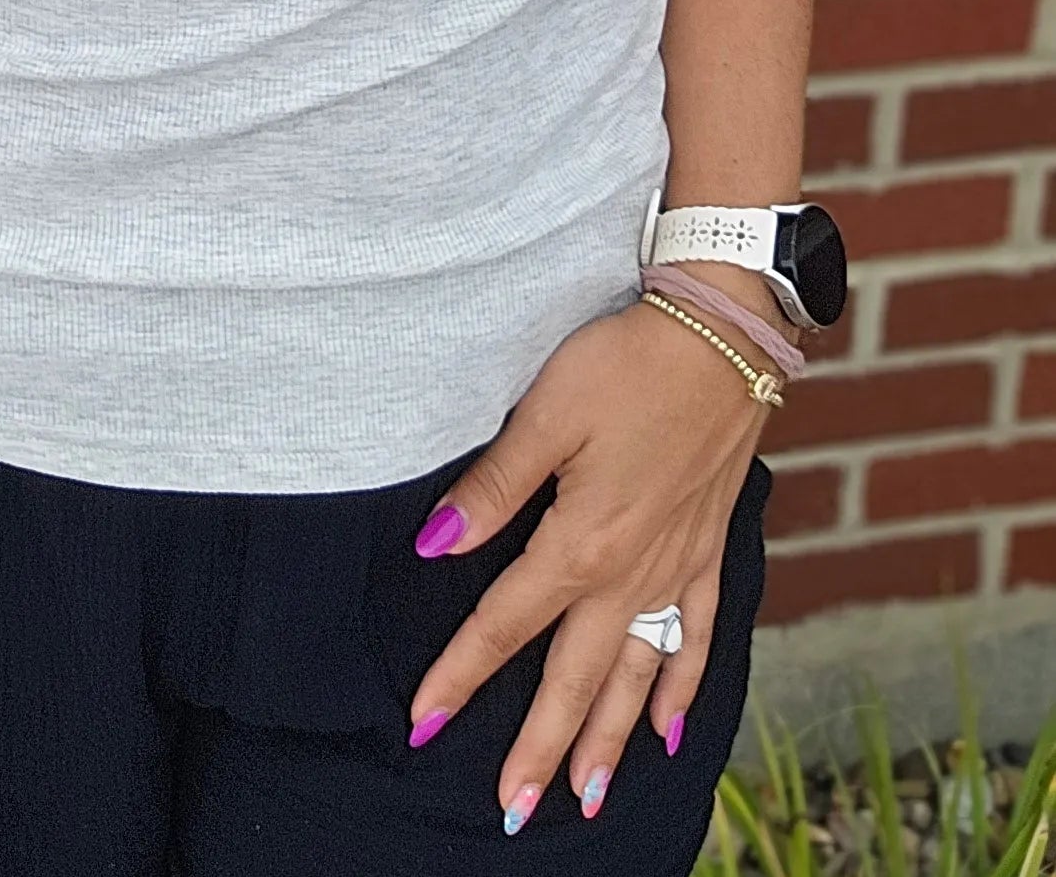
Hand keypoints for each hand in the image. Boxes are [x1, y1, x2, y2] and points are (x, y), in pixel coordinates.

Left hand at [405, 296, 767, 835]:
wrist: (723, 337)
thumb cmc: (627, 364)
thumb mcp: (547, 415)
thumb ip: (493, 489)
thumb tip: (435, 545)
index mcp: (582, 542)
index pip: (506, 624)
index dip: (461, 675)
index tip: (424, 723)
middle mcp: (632, 572)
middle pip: (576, 677)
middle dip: (541, 747)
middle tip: (512, 810)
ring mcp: (677, 567)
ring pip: (637, 677)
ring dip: (608, 740)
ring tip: (585, 799)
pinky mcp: (709, 549)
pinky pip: (698, 639)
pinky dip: (682, 690)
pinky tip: (667, 732)